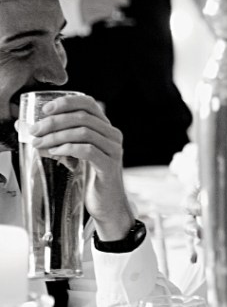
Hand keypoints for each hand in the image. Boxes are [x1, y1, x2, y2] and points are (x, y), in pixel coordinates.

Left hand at [19, 92, 132, 240]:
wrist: (107, 204)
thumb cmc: (91, 179)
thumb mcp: (75, 155)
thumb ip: (60, 141)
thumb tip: (33, 131)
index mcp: (105, 128)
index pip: (89, 103)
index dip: (67, 102)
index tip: (46, 109)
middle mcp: (112, 135)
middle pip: (83, 117)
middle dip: (55, 121)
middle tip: (36, 130)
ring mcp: (113, 150)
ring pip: (84, 132)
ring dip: (57, 136)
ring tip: (40, 143)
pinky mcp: (109, 165)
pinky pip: (88, 150)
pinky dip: (68, 148)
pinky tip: (55, 153)